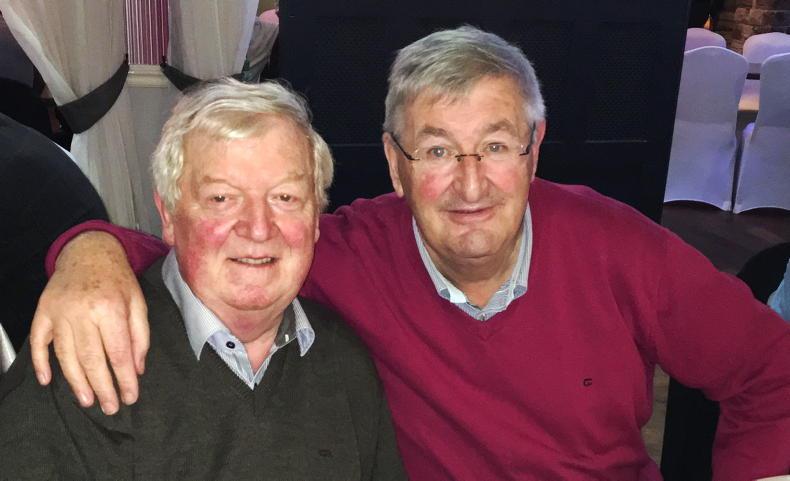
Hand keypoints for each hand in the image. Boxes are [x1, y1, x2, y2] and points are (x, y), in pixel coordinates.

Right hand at [29, 231, 148, 414]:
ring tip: (88, 401)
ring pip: (66, 356)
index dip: (125, 378)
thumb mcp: (138, 302)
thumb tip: (137, 369)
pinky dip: (40, 362)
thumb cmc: (117, 279)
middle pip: (92, 359)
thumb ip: (140, 335)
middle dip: (103, 387)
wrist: (88, 252)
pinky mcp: (43, 312)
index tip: (131, 396)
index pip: (118, 352)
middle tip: (111, 407)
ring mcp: (59, 312)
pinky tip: (47, 380)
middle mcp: (82, 311)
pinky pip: (38, 342)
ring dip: (76, 382)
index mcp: (110, 308)